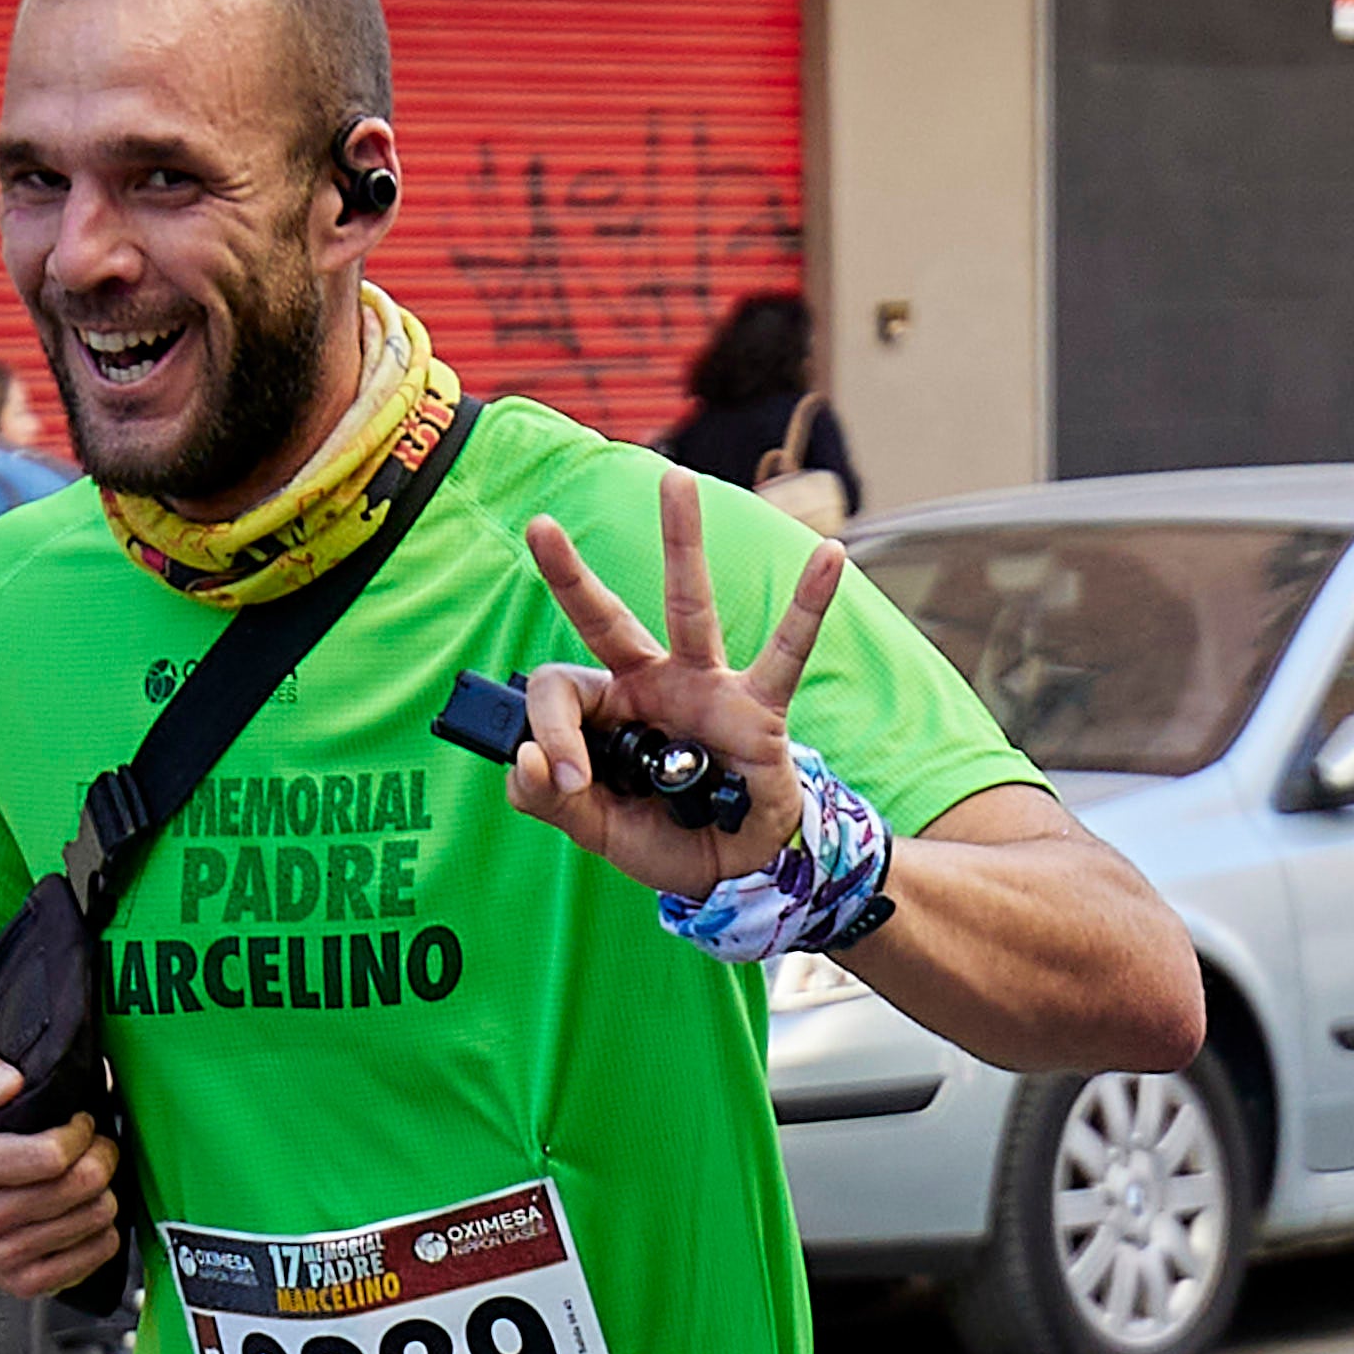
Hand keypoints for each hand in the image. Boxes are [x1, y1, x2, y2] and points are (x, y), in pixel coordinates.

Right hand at [0, 1051, 119, 1298]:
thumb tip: (8, 1083)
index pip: (52, 1155)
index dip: (80, 1133)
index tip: (78, 1124)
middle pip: (79, 1187)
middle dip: (101, 1157)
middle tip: (96, 1147)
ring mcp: (1, 1257)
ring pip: (94, 1218)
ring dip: (103, 1191)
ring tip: (86, 1177)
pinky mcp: (25, 1283)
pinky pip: (97, 1254)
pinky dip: (101, 1230)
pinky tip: (82, 1211)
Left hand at [509, 468, 839, 899]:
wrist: (732, 872)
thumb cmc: (669, 841)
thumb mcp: (598, 830)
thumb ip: (550, 798)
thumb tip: (524, 759)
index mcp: (609, 711)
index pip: (562, 693)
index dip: (552, 734)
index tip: (568, 780)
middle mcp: (653, 685)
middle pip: (606, 619)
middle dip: (571, 574)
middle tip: (540, 527)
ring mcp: (706, 689)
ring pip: (689, 607)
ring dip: (681, 543)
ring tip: (676, 482)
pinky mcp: (757, 709)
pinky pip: (785, 653)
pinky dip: (809, 607)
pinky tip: (829, 558)